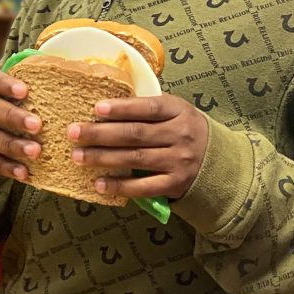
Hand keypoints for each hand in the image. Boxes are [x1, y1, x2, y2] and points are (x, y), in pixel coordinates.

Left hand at [68, 94, 209, 199]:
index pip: (147, 107)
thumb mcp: (176, 111)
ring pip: (135, 159)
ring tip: (78, 156)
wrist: (220, 162)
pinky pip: (144, 187)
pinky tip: (99, 184)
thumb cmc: (185, 130)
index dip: (122, 108)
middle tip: (73, 133)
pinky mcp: (175, 184)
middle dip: (100, 134)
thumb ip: (148, 108)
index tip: (96, 108)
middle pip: (135, 134)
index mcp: (178, 110)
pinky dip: (120, 186)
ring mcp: (179, 161)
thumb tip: (104, 107)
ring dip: (103, 158)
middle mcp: (180, 135)